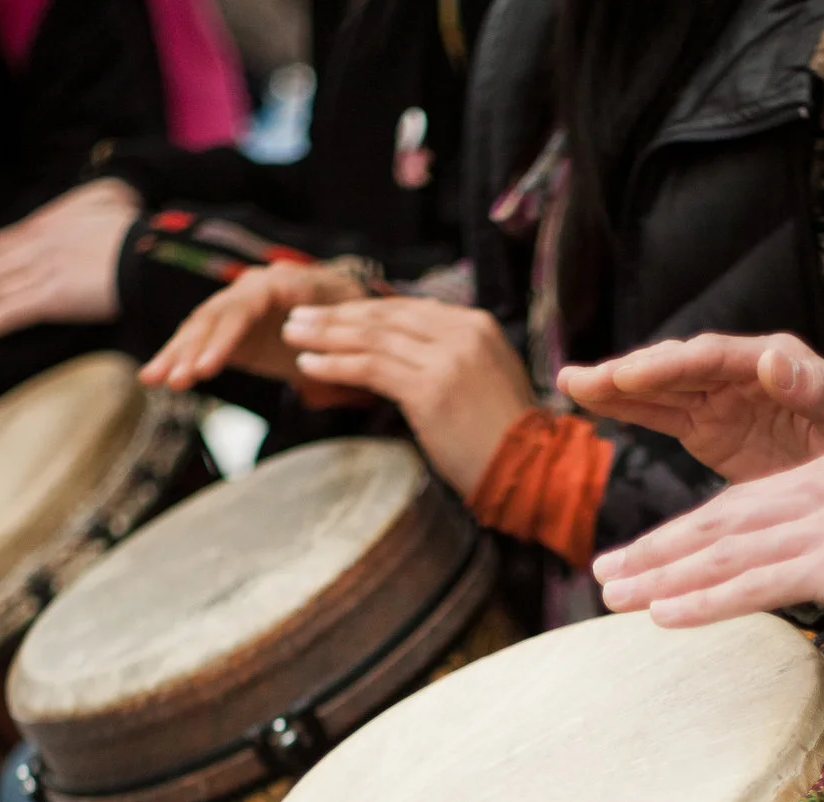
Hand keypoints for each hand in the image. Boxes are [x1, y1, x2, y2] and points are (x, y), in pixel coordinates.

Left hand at [0, 179, 141, 344]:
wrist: (152, 250)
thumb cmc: (140, 229)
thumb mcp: (111, 203)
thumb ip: (97, 203)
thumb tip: (106, 195)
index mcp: (51, 225)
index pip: (1, 242)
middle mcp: (41, 246)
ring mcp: (45, 270)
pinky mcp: (54, 295)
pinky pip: (13, 312)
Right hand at [142, 260, 369, 393]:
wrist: (350, 321)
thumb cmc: (356, 321)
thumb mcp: (353, 322)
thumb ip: (330, 328)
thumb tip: (298, 335)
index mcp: (285, 282)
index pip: (246, 307)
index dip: (224, 338)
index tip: (207, 368)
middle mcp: (254, 287)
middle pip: (215, 317)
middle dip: (192, 350)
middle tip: (176, 380)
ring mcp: (238, 306)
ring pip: (201, 328)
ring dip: (176, 354)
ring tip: (154, 380)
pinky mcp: (230, 329)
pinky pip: (200, 342)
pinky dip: (178, 359)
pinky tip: (153, 378)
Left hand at [284, 297, 536, 493]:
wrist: (531, 469)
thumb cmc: (504, 437)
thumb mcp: (483, 379)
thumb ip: (448, 358)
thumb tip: (403, 357)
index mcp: (476, 325)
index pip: (407, 309)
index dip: (364, 310)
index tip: (331, 313)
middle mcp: (462, 332)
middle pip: (384, 317)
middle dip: (335, 316)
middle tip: (297, 317)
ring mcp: (446, 358)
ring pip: (372, 338)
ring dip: (325, 336)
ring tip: (292, 336)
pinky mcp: (429, 388)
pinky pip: (370, 368)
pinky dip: (335, 365)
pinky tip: (308, 366)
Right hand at [557, 333, 823, 482]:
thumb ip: (811, 388)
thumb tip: (770, 358)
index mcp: (772, 359)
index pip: (712, 356)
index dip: (670, 365)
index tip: (633, 373)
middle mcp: (738, 370)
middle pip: (675, 367)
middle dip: (630, 373)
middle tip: (585, 380)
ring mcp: (717, 397)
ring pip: (658, 388)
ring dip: (615, 386)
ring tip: (570, 382)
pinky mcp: (705, 426)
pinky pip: (658, 414)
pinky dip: (624, 409)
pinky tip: (586, 400)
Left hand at [592, 452, 823, 626]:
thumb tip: (818, 569)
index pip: (738, 508)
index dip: (684, 533)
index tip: (643, 554)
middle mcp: (812, 494)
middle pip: (715, 526)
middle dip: (656, 552)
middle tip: (605, 575)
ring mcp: (819, 527)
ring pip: (722, 554)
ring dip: (663, 577)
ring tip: (615, 597)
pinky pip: (754, 584)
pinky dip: (705, 600)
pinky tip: (666, 615)